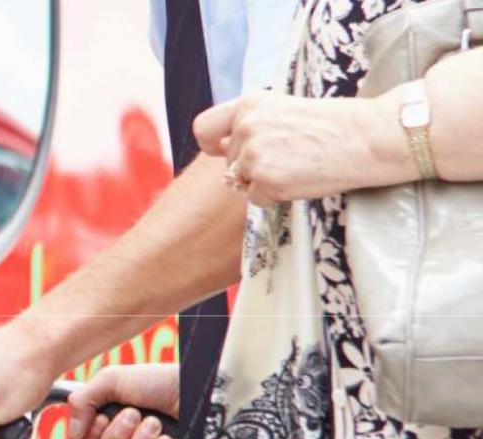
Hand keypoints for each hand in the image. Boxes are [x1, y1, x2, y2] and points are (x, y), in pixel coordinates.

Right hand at [67, 364, 180, 438]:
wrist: (196, 388)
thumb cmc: (157, 381)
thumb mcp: (111, 380)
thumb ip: (81, 401)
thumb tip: (74, 434)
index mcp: (109, 419)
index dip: (88, 435)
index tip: (102, 417)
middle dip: (117, 435)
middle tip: (134, 414)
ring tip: (155, 423)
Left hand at [194, 91, 411, 205]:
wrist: (369, 137)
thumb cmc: (335, 124)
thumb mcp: (285, 109)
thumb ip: (254, 124)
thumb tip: (222, 148)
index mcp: (249, 105)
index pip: (204, 128)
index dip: (210, 144)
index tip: (220, 151)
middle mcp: (245, 127)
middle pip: (230, 162)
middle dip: (253, 167)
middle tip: (291, 159)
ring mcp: (254, 155)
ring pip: (243, 182)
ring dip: (265, 181)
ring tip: (299, 166)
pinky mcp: (266, 181)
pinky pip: (257, 199)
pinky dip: (276, 196)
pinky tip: (302, 179)